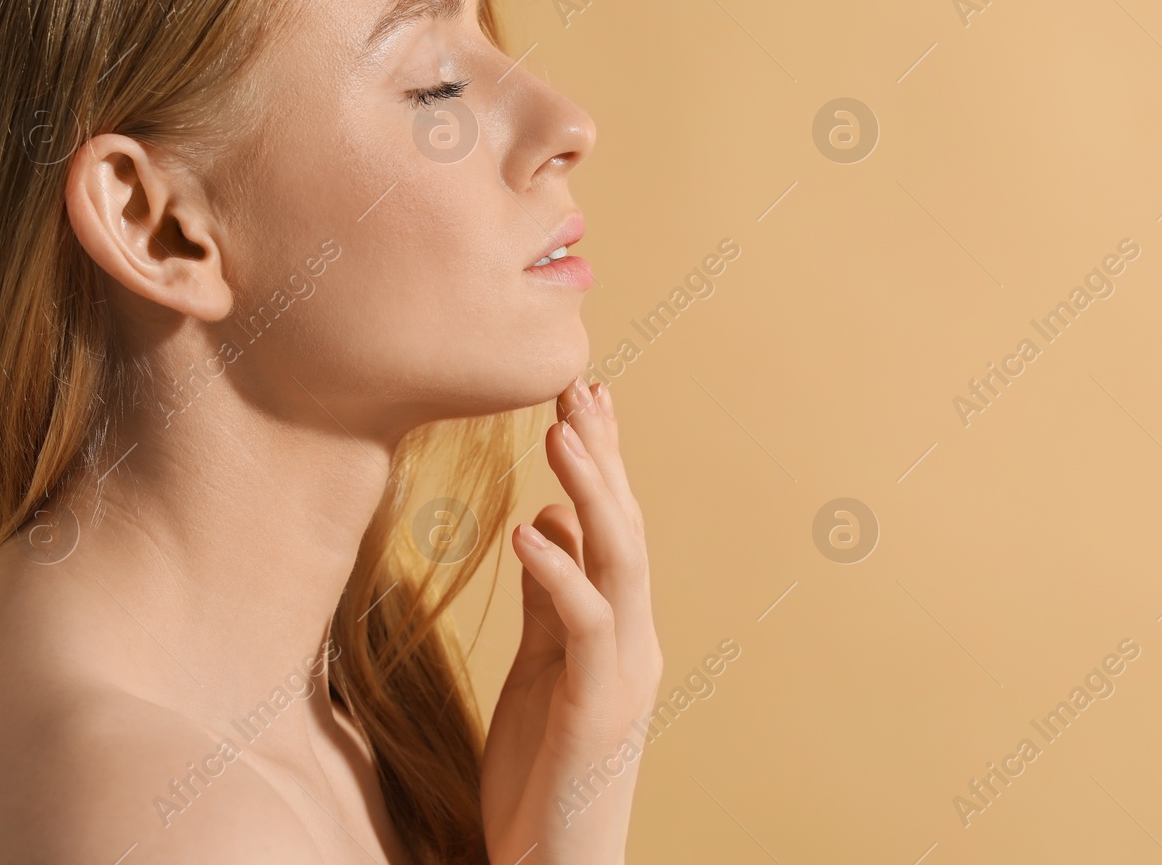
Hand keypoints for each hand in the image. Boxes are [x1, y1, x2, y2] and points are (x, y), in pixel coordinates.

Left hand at [481, 378, 662, 864]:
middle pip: (625, 528)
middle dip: (603, 455)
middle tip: (577, 385)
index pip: (614, 526)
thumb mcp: (538, 670)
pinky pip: (586, 627)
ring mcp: (623, 675)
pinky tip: (527, 531)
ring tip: (559, 433)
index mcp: (619, 628)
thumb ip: (550, 599)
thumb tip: (546, 522)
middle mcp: (634, 641)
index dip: (601, 460)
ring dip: (593, 493)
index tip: (581, 397)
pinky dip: (561, 574)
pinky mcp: (597, 711)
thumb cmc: (543, 775)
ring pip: (622, 563)